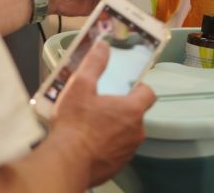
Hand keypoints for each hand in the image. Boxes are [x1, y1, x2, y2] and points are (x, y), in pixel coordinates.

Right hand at [51, 41, 155, 185]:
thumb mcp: (80, 86)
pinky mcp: (116, 166)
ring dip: (114, 129)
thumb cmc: (74, 126)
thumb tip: (102, 47)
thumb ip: (94, 64)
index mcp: (132, 110)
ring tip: (91, 125)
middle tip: (101, 106)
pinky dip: (106, 147)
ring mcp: (127, 151)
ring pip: (126, 134)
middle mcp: (135, 131)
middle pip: (135, 114)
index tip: (128, 87)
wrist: (65, 163)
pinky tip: (88, 143)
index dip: (139, 88)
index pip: (148, 94)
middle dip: (121, 110)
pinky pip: (116, 151)